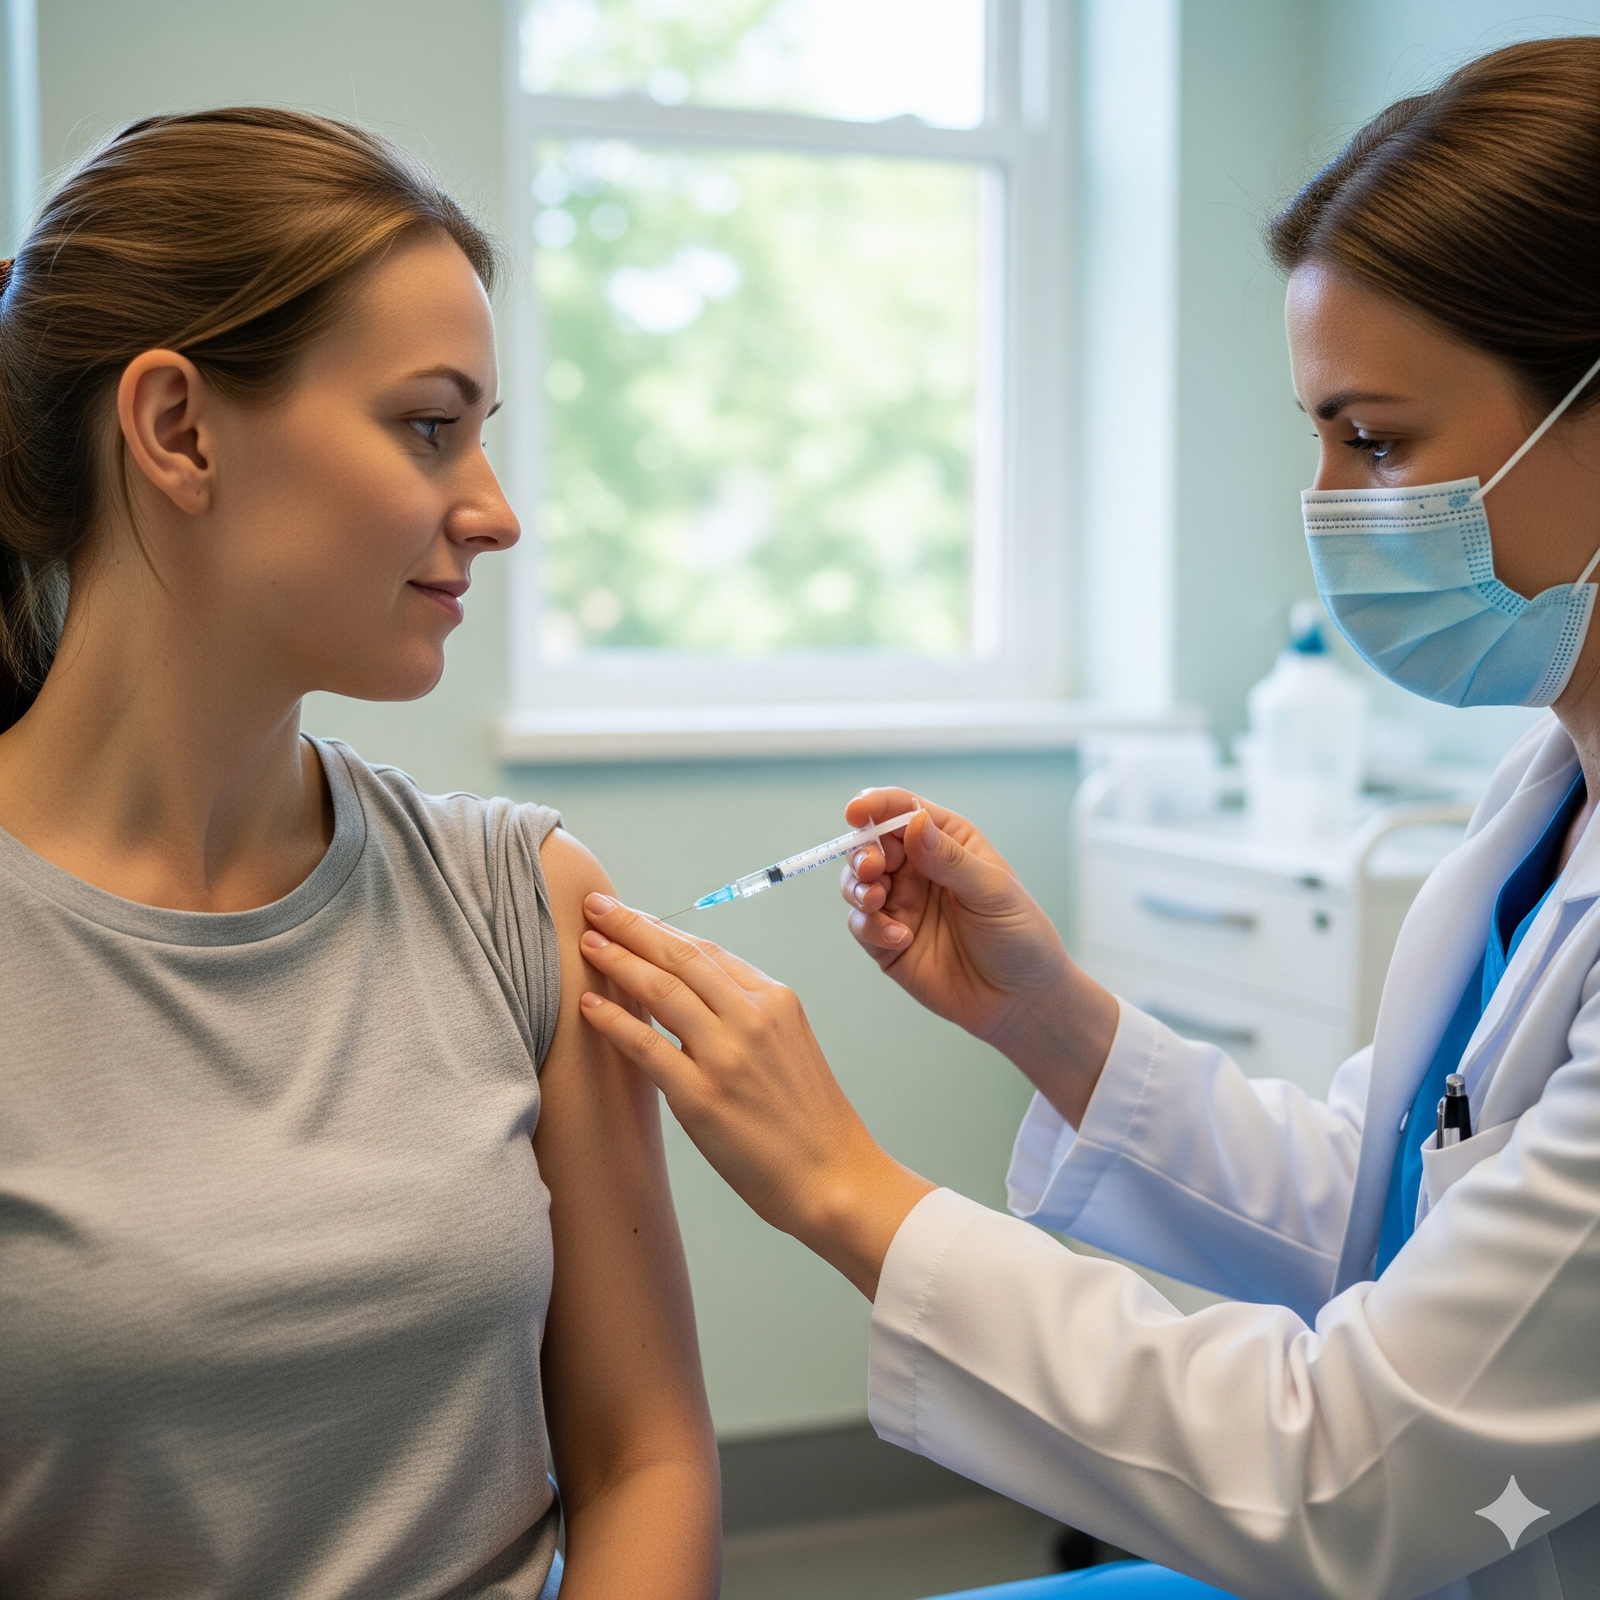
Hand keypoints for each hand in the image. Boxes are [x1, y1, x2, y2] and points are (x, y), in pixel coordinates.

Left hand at [576, 896, 934, 1299]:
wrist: (834, 1177)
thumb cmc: (809, 1121)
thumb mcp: (791, 1046)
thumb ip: (747, 1015)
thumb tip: (692, 994)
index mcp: (776, 1000)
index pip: (708, 952)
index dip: (662, 929)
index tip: (630, 916)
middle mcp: (752, 1018)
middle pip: (680, 956)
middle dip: (631, 925)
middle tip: (595, 904)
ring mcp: (726, 1056)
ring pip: (660, 990)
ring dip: (617, 960)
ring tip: (584, 943)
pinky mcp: (701, 1097)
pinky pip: (646, 1047)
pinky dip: (614, 1022)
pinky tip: (588, 1007)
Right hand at [841, 790, 1118, 1124]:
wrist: (1021, 1001)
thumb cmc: (1019, 937)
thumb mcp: (992, 892)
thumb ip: (949, 859)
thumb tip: (913, 822)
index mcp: (948, 841)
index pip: (903, 810)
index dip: (875, 806)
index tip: (855, 813)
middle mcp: (918, 868)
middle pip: (871, 844)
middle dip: (863, 852)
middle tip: (872, 868)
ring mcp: (901, 904)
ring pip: (856, 882)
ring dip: (858, 887)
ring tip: (877, 900)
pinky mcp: (887, 942)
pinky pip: (861, 925)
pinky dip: (871, 927)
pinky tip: (901, 939)